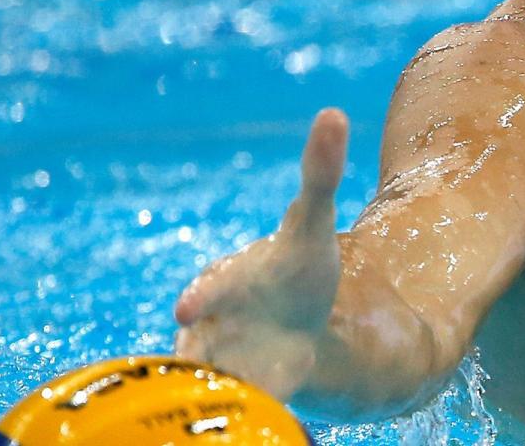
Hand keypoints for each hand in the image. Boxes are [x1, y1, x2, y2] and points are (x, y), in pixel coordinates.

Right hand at [175, 108, 348, 399]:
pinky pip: (235, 411)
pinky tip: (257, 430)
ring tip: (231, 405)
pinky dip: (243, 418)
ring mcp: (224, 366)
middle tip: (192, 369)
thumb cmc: (297, 273)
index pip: (209, 290)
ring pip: (213, 383)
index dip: (200, 296)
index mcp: (228, 283)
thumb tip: (334, 112)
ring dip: (217, 395)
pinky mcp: (242, 397)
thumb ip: (318, 176)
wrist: (297, 327)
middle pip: (198, 347)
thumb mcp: (311, 229)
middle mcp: (213, 328)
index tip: (190, 306)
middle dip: (195, 360)